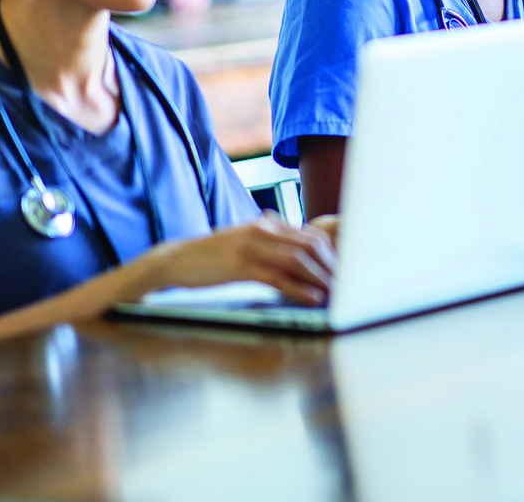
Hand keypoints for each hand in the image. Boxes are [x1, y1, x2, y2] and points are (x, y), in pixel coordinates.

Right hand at [146, 215, 335, 304]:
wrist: (179, 259)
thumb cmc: (215, 255)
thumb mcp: (246, 241)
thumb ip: (272, 241)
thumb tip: (299, 247)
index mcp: (268, 224)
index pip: (311, 235)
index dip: (332, 255)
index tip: (343, 272)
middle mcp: (263, 230)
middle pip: (310, 246)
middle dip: (331, 268)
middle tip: (344, 286)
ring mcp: (251, 247)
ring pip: (297, 261)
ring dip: (319, 279)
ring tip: (333, 294)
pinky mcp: (240, 267)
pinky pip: (277, 277)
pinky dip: (298, 289)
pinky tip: (310, 298)